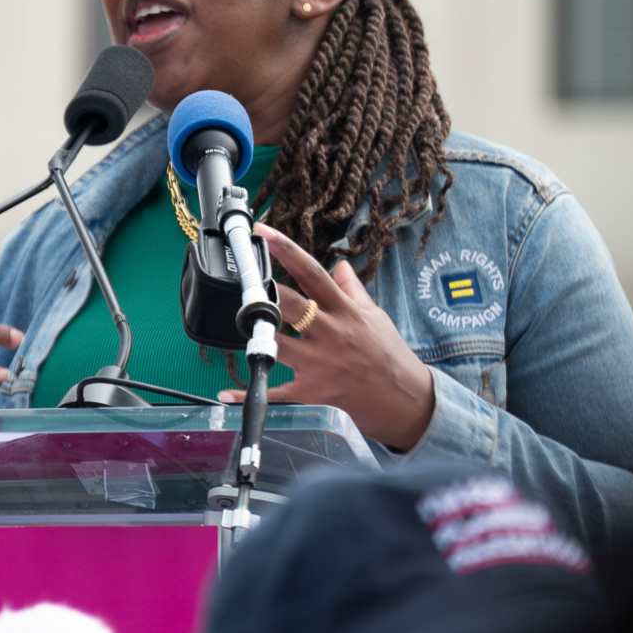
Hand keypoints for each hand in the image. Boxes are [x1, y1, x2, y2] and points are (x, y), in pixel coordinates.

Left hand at [218, 222, 434, 450]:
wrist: (406, 400)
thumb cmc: (389, 355)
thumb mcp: (374, 316)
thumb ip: (352, 290)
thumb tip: (340, 264)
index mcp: (343, 310)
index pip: (312, 272)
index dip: (287, 250)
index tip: (265, 232)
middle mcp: (329, 333)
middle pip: (290, 305)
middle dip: (266, 292)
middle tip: (245, 281)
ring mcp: (319, 363)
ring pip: (278, 344)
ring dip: (257, 336)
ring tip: (243, 327)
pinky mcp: (312, 391)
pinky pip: (276, 391)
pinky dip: (250, 392)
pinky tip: (227, 393)